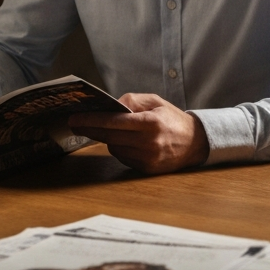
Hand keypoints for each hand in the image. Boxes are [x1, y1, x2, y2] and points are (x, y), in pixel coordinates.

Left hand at [68, 93, 208, 173]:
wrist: (194, 142)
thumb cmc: (171, 118)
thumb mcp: (155, 101)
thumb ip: (132, 100)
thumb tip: (110, 105)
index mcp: (150, 123)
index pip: (114, 122)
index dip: (92, 120)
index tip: (75, 119)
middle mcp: (149, 143)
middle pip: (109, 137)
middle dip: (91, 129)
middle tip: (75, 123)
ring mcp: (147, 158)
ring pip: (114, 148)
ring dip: (108, 138)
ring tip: (107, 129)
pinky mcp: (146, 169)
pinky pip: (123, 157)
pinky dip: (119, 148)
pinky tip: (124, 141)